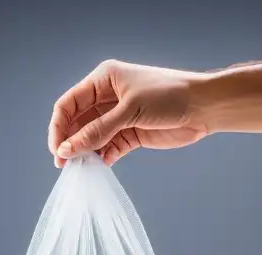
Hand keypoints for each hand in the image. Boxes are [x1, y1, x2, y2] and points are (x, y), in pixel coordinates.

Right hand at [47, 59, 209, 166]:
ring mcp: (118, 118)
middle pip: (77, 123)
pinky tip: (102, 163)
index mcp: (103, 80)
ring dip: (86, 152)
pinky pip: (109, 148)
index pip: (69, 104)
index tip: (57, 149)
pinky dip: (103, 157)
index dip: (59, 126)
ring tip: (81, 167)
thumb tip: (68, 148)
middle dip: (70, 142)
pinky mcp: (130, 135)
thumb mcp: (129, 111)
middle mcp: (107, 98)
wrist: (203, 107)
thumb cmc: (169, 95)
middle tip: (64, 163)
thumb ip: (98, 131)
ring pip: (92, 137)